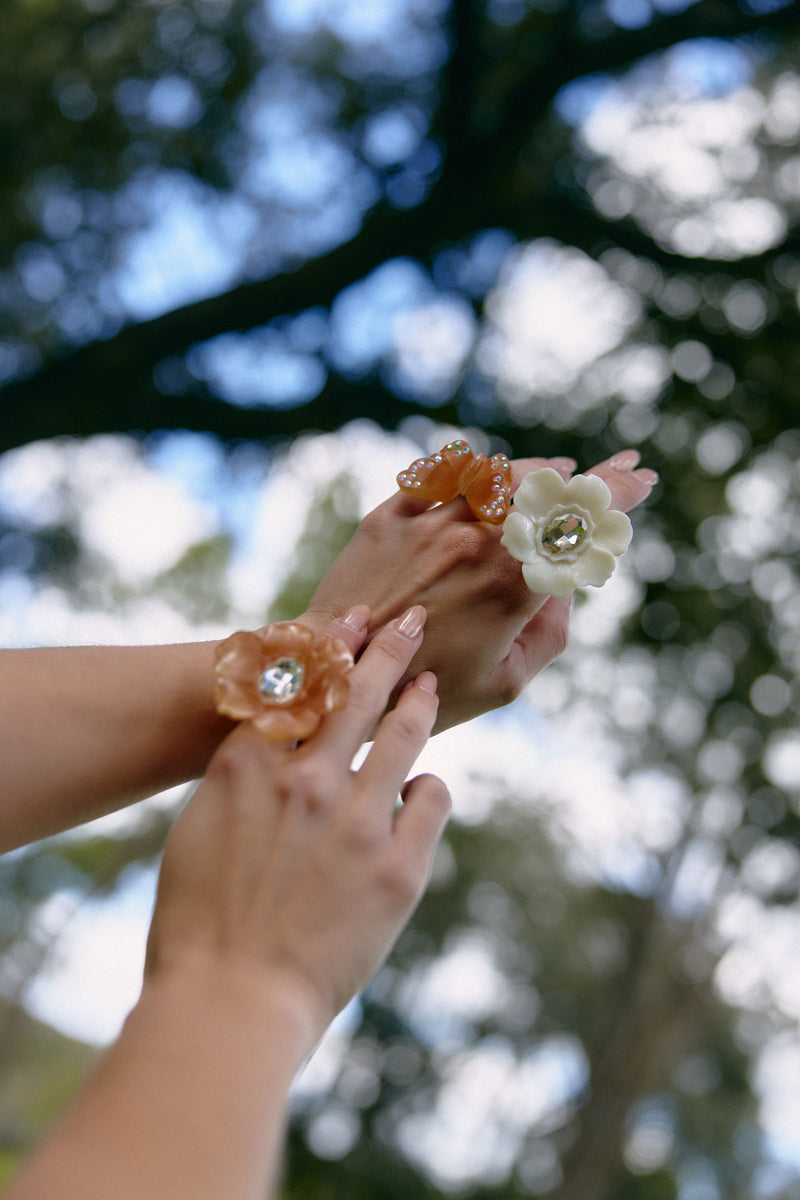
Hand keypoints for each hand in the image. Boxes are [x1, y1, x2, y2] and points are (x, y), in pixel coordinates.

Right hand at [145, 606, 449, 1041]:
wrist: (231, 1003)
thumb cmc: (197, 925)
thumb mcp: (197, 830)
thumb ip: (239, 778)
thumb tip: (273, 750)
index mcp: (248, 765)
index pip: (299, 683)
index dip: (330, 646)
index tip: (352, 621)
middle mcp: (308, 779)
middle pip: (358, 690)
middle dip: (388, 647)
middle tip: (411, 621)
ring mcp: (358, 820)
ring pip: (404, 734)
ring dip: (418, 701)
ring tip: (429, 684)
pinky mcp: (399, 866)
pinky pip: (431, 798)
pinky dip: (427, 788)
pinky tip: (420, 789)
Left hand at [302, 450, 657, 728]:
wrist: (336, 679)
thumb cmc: (424, 690)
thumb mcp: (506, 682)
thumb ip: (549, 634)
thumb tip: (562, 590)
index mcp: (510, 583)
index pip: (577, 522)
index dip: (617, 493)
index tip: (640, 477)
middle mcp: (473, 540)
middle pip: (546, 486)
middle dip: (590, 476)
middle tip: (620, 466)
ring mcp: (428, 522)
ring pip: (498, 473)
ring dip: (538, 468)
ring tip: (559, 471)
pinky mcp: (389, 516)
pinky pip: (443, 475)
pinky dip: (478, 468)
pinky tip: (492, 472)